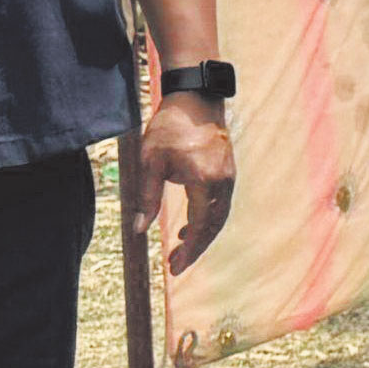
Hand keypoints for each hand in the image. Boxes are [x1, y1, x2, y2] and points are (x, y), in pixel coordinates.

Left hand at [136, 93, 238, 272]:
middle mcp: (223, 184)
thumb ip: (147, 197)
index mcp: (206, 182)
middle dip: (195, 248)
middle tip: (176, 266)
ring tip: (180, 249)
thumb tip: (139, 230)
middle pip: (213, 227)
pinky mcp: (228, 174)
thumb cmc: (170, 128)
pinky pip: (220, 206)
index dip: (188, 250)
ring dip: (201, 236)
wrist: (196, 100)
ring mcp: (229, 179)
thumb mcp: (151, 162)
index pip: (200, 226)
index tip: (176, 268)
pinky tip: (191, 224)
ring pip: (219, 218)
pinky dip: (207, 220)